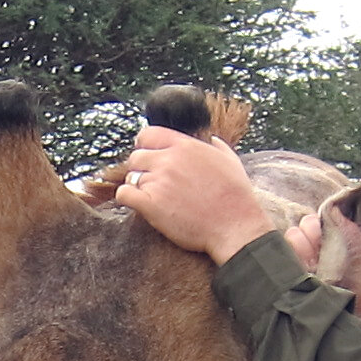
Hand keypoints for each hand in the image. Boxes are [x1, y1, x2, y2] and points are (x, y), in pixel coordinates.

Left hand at [109, 127, 281, 262]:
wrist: (235, 226)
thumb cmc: (236, 196)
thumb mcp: (231, 161)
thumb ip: (218, 146)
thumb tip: (212, 139)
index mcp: (185, 146)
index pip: (148, 134)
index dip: (144, 145)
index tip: (148, 156)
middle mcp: (169, 160)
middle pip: (136, 157)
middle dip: (141, 169)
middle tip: (151, 183)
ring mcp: (158, 182)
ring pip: (132, 177)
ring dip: (138, 187)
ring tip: (153, 198)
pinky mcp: (150, 204)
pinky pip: (124, 195)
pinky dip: (127, 199)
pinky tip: (138, 204)